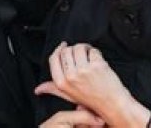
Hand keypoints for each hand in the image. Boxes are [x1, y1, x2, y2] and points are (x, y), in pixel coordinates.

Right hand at [36, 42, 150, 125]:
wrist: (111, 104)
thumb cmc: (91, 100)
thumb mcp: (68, 95)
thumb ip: (53, 89)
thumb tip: (39, 89)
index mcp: (61, 82)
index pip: (53, 58)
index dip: (59, 49)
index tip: (64, 46)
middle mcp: (71, 76)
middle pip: (66, 50)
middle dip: (74, 49)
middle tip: (81, 54)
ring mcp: (84, 70)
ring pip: (79, 47)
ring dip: (85, 49)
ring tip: (90, 56)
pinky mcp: (96, 65)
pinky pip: (93, 50)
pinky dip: (96, 53)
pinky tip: (98, 61)